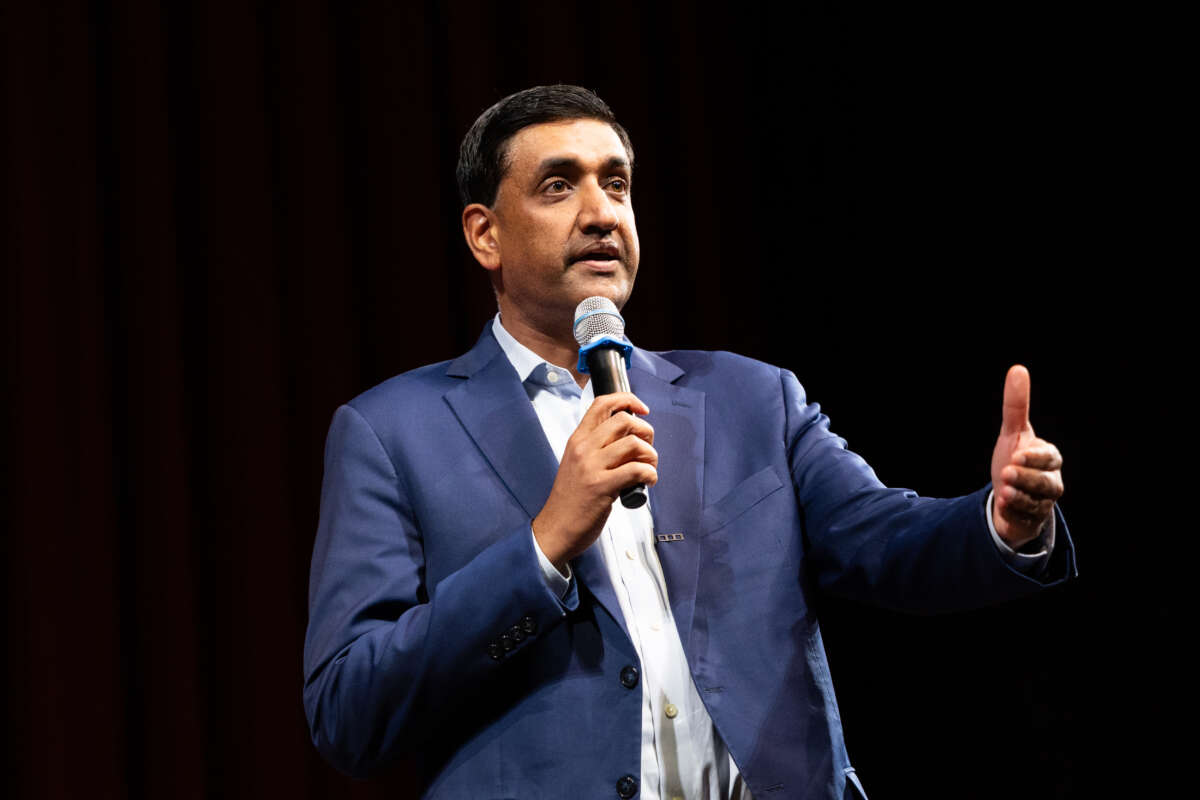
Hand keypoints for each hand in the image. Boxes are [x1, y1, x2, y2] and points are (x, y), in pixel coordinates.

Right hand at [533, 392, 657, 570]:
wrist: (556, 529)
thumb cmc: (570, 499)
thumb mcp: (578, 464)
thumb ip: (598, 448)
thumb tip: (631, 439)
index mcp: (577, 440)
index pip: (602, 404)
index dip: (628, 400)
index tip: (642, 409)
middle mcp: (583, 448)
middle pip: (624, 420)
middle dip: (646, 432)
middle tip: (647, 449)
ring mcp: (591, 467)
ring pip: (634, 444)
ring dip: (651, 455)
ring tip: (649, 468)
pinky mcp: (602, 487)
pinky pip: (637, 469)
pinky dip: (650, 474)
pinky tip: (648, 482)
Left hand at [990, 365, 1063, 548]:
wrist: (1009, 492)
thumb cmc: (1015, 458)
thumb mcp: (1012, 432)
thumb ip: (1016, 405)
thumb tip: (1018, 369)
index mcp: (1050, 458)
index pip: (1050, 457)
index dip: (1035, 457)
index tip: (1017, 454)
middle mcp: (1051, 481)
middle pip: (1047, 483)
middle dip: (1027, 478)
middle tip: (1006, 473)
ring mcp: (1043, 502)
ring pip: (1039, 503)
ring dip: (1021, 497)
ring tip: (1003, 491)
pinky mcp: (1030, 519)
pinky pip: (1026, 518)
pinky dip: (1015, 512)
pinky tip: (1002, 506)